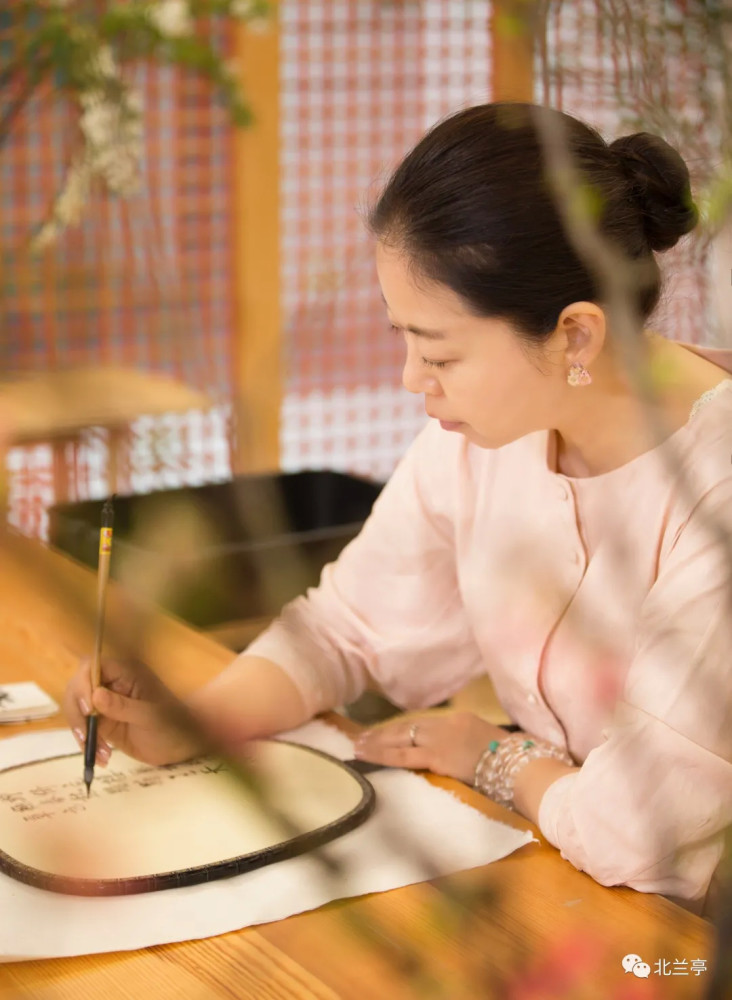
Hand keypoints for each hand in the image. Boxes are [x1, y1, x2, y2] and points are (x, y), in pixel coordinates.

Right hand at [63, 656, 200, 766]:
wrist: (181, 745)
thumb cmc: (172, 724)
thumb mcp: (150, 716)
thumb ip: (123, 706)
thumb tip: (95, 695)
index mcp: (125, 672)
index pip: (92, 666)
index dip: (83, 684)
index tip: (89, 709)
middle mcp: (111, 684)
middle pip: (77, 687)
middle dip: (77, 712)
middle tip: (86, 735)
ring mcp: (105, 703)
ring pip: (77, 710)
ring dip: (81, 732)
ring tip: (99, 753)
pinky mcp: (103, 722)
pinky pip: (85, 729)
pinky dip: (88, 744)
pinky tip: (102, 758)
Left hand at [353, 711, 513, 783]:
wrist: (521, 766)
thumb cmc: (514, 761)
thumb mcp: (490, 746)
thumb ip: (471, 747)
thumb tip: (461, 757)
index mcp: (462, 720)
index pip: (424, 723)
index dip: (403, 728)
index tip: (386, 732)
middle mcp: (448, 724)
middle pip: (409, 726)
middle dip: (384, 732)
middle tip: (362, 737)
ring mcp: (442, 738)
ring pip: (401, 737)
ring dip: (377, 742)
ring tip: (358, 746)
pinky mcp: (438, 756)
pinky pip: (404, 755)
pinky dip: (383, 755)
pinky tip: (367, 755)